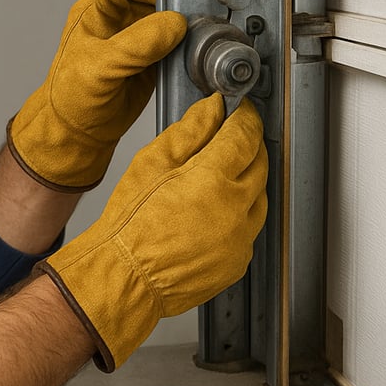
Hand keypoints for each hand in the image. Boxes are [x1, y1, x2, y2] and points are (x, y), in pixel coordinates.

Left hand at [8, 0, 186, 191]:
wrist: (78, 136)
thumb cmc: (71, 101)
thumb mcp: (98, 69)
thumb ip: (135, 45)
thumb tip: (173, 24)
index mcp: (95, 11)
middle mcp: (117, 19)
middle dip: (172, 5)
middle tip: (188, 21)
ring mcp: (136, 39)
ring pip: (167, 18)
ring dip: (182, 28)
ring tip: (192, 40)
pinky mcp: (153, 60)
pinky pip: (175, 45)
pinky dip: (186, 49)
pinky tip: (189, 58)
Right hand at [37, 94, 267, 371]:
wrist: (125, 277)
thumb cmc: (130, 224)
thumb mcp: (151, 163)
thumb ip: (189, 131)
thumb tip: (213, 108)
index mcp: (212, 179)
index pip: (245, 135)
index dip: (245, 118)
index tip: (241, 111)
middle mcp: (234, 209)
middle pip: (260, 165)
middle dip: (248, 147)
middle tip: (230, 140)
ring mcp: (239, 239)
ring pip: (259, 199)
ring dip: (246, 183)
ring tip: (217, 181)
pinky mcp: (237, 262)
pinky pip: (249, 230)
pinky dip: (239, 217)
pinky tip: (213, 215)